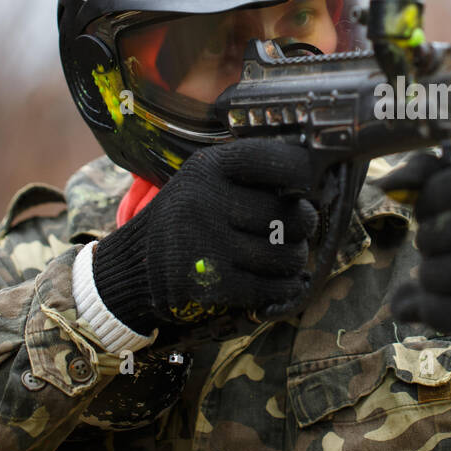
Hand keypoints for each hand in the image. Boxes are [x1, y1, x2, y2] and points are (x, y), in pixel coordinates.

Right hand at [92, 139, 317, 331]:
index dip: (303, 172)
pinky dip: (283, 290)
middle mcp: (205, 200)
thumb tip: (317, 188)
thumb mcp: (205, 185)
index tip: (309, 186)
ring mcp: (205, 243)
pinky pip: (271, 288)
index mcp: (208, 168)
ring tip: (284, 259)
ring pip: (287, 255)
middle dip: (303, 228)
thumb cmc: (187, 222)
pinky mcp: (207, 284)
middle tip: (294, 232)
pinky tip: (278, 285)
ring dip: (294, 263)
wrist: (132, 268)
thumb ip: (250, 180)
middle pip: (291, 216)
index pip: (275, 161)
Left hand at [389, 156, 450, 373]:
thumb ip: (429, 173)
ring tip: (440, 273)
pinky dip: (426, 307)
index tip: (431, 210)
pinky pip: (444, 311)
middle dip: (427, 239)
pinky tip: (430, 302)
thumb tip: (388, 184)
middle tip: (439, 247)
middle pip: (445, 230)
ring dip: (426, 275)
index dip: (431, 197)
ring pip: (439, 273)